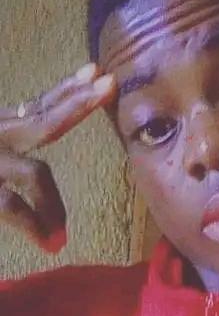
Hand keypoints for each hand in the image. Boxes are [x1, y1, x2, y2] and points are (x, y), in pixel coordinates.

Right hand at [0, 63, 115, 252]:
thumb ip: (11, 143)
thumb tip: (30, 123)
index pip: (36, 106)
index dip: (67, 90)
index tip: (95, 72)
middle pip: (41, 120)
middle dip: (78, 104)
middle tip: (110, 85)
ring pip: (35, 172)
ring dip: (54, 205)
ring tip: (60, 237)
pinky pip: (11, 206)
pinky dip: (35, 225)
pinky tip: (50, 243)